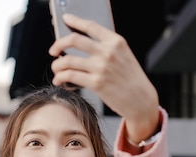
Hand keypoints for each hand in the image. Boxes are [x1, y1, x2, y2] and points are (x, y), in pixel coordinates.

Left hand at [48, 14, 159, 142]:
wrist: (142, 100)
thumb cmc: (131, 80)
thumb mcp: (124, 57)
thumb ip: (106, 48)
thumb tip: (82, 45)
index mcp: (116, 42)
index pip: (91, 26)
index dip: (75, 20)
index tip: (65, 18)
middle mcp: (108, 52)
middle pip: (74, 40)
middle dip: (58, 44)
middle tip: (53, 50)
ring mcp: (101, 67)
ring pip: (68, 60)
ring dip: (57, 65)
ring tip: (56, 69)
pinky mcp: (96, 83)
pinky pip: (70, 76)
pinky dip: (60, 77)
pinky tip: (59, 80)